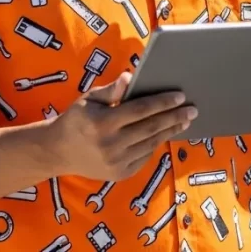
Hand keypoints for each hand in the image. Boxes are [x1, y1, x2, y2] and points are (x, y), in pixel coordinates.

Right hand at [45, 71, 196, 180]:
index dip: (162, 102)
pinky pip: (144, 156)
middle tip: (193, 109)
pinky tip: (166, 133)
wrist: (57, 152)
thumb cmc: (76, 119)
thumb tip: (131, 77)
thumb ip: (112, 90)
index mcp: (102, 123)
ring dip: (170, 130)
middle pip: (151, 128)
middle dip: (174, 117)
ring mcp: (115, 162)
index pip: (140, 110)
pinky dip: (157, 143)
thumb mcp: (89, 99)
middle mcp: (110, 145)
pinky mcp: (119, 174)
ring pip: (151, 143)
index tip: (180, 96)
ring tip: (185, 120)